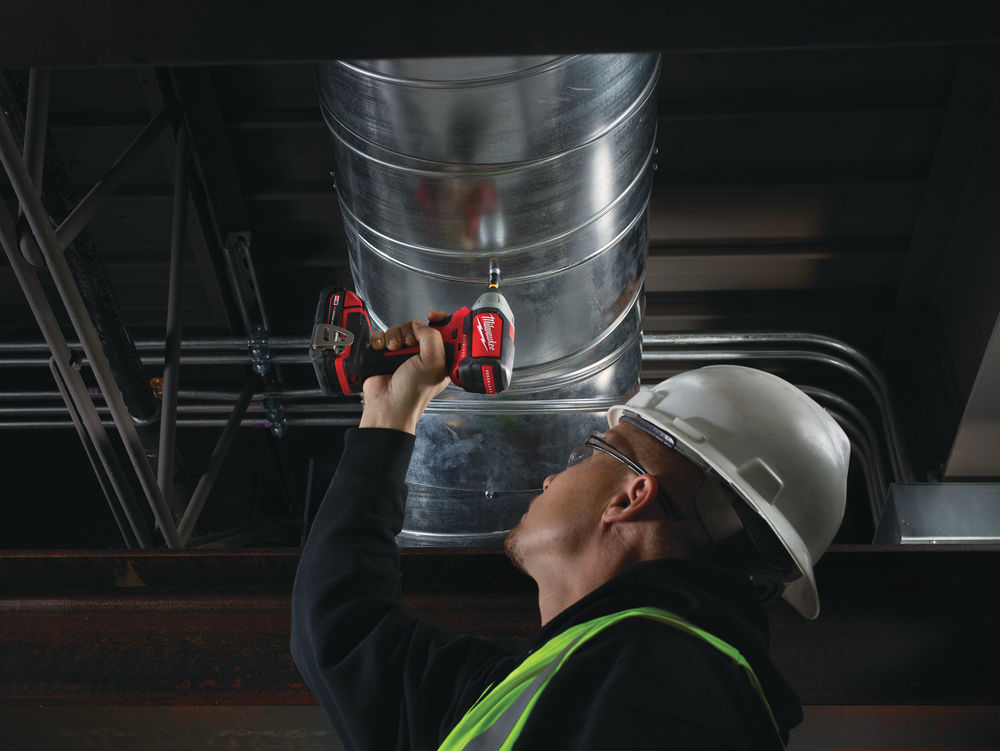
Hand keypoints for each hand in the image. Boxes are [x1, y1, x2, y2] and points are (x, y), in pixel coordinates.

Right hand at [360, 311, 449, 433]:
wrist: (387, 405)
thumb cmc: (412, 393)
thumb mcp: (433, 363)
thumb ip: (432, 337)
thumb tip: (421, 324)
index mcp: (440, 358)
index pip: (444, 331)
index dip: (440, 320)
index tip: (432, 316)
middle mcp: (422, 356)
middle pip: (418, 327)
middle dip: (412, 332)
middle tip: (410, 345)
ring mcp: (403, 355)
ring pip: (399, 330)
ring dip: (395, 337)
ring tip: (394, 351)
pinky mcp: (386, 355)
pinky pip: (383, 336)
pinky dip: (380, 341)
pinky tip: (382, 351)